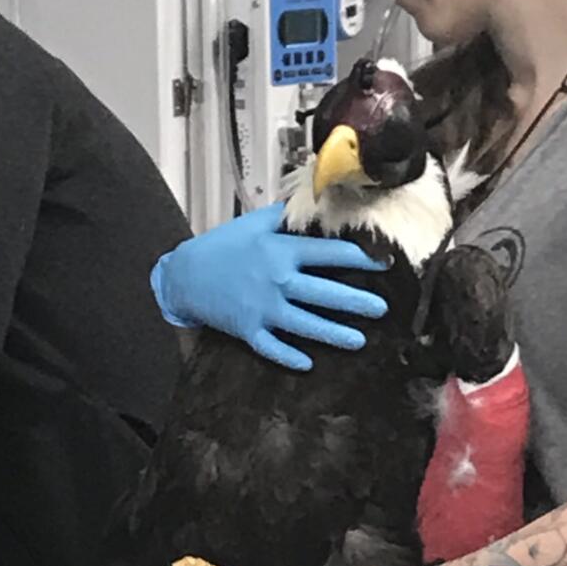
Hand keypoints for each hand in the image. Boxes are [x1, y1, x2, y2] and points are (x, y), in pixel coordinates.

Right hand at [151, 203, 388, 371]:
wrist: (184, 275)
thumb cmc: (220, 247)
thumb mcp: (253, 224)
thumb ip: (285, 215)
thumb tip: (317, 201)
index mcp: (280, 251)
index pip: (328, 254)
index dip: (360, 258)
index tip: (383, 262)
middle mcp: (275, 280)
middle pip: (324, 293)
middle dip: (356, 302)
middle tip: (381, 308)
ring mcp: (262, 308)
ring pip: (305, 323)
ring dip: (334, 333)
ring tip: (359, 340)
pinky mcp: (248, 329)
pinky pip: (272, 347)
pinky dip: (288, 356)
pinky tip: (308, 364)